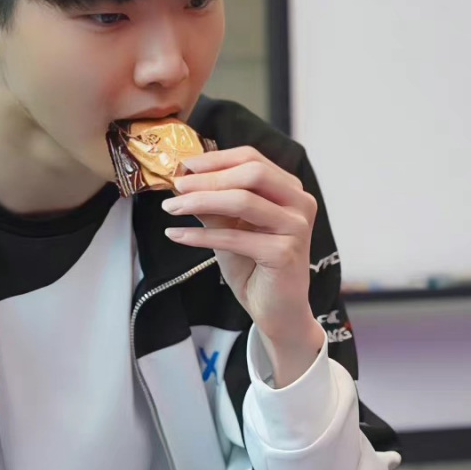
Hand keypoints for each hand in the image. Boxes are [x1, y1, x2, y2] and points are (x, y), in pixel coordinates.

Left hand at [162, 147, 317, 347]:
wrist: (276, 310)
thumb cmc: (255, 266)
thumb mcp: (230, 227)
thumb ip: (214, 203)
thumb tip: (184, 181)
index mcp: (290, 189)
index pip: (253, 158)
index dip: (216, 159)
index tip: (184, 166)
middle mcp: (300, 203)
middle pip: (253, 173)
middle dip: (208, 178)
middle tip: (176, 186)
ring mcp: (296, 228)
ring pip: (243, 201)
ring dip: (200, 201)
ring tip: (170, 207)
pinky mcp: (284, 253)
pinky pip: (235, 237)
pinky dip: (201, 235)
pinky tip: (177, 234)